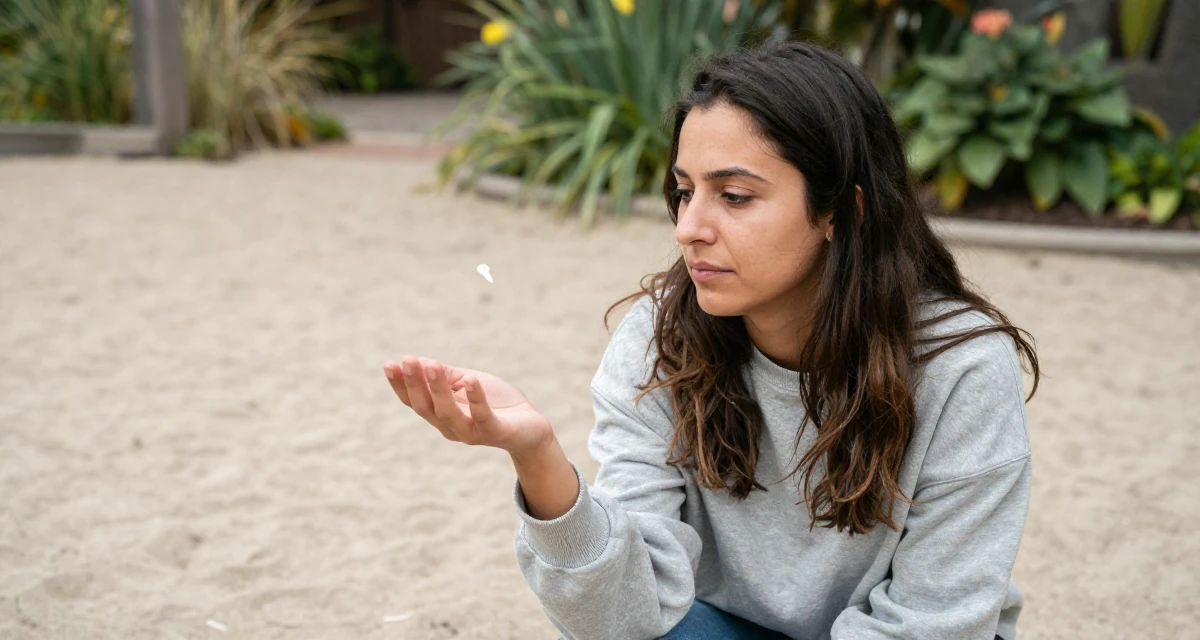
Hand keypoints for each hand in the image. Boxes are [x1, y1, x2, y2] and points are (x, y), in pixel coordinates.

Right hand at [383, 356, 553, 454]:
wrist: (531, 428)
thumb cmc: (496, 403)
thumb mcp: (468, 383)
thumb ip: (446, 376)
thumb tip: (421, 361)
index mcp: (441, 415)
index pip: (414, 401)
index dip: (400, 385)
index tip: (389, 364)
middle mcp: (451, 427)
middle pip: (426, 408)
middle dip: (415, 384)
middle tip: (407, 361)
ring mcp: (472, 432)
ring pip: (448, 413)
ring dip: (438, 389)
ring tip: (432, 366)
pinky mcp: (495, 432)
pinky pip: (482, 416)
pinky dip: (476, 398)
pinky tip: (470, 380)